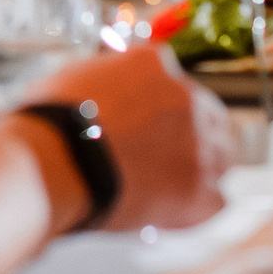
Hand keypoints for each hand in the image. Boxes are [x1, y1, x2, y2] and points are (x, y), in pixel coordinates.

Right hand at [24, 46, 229, 231]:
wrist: (55, 163)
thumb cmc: (52, 122)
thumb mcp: (75, 75)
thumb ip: (105, 74)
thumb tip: (106, 79)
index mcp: (153, 64)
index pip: (171, 78)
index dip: (159, 103)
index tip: (147, 119)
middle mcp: (184, 97)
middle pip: (207, 114)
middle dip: (189, 132)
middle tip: (162, 154)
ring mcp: (197, 143)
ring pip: (220, 155)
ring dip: (199, 168)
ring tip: (167, 185)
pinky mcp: (199, 189)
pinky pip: (216, 198)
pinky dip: (198, 206)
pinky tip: (173, 209)